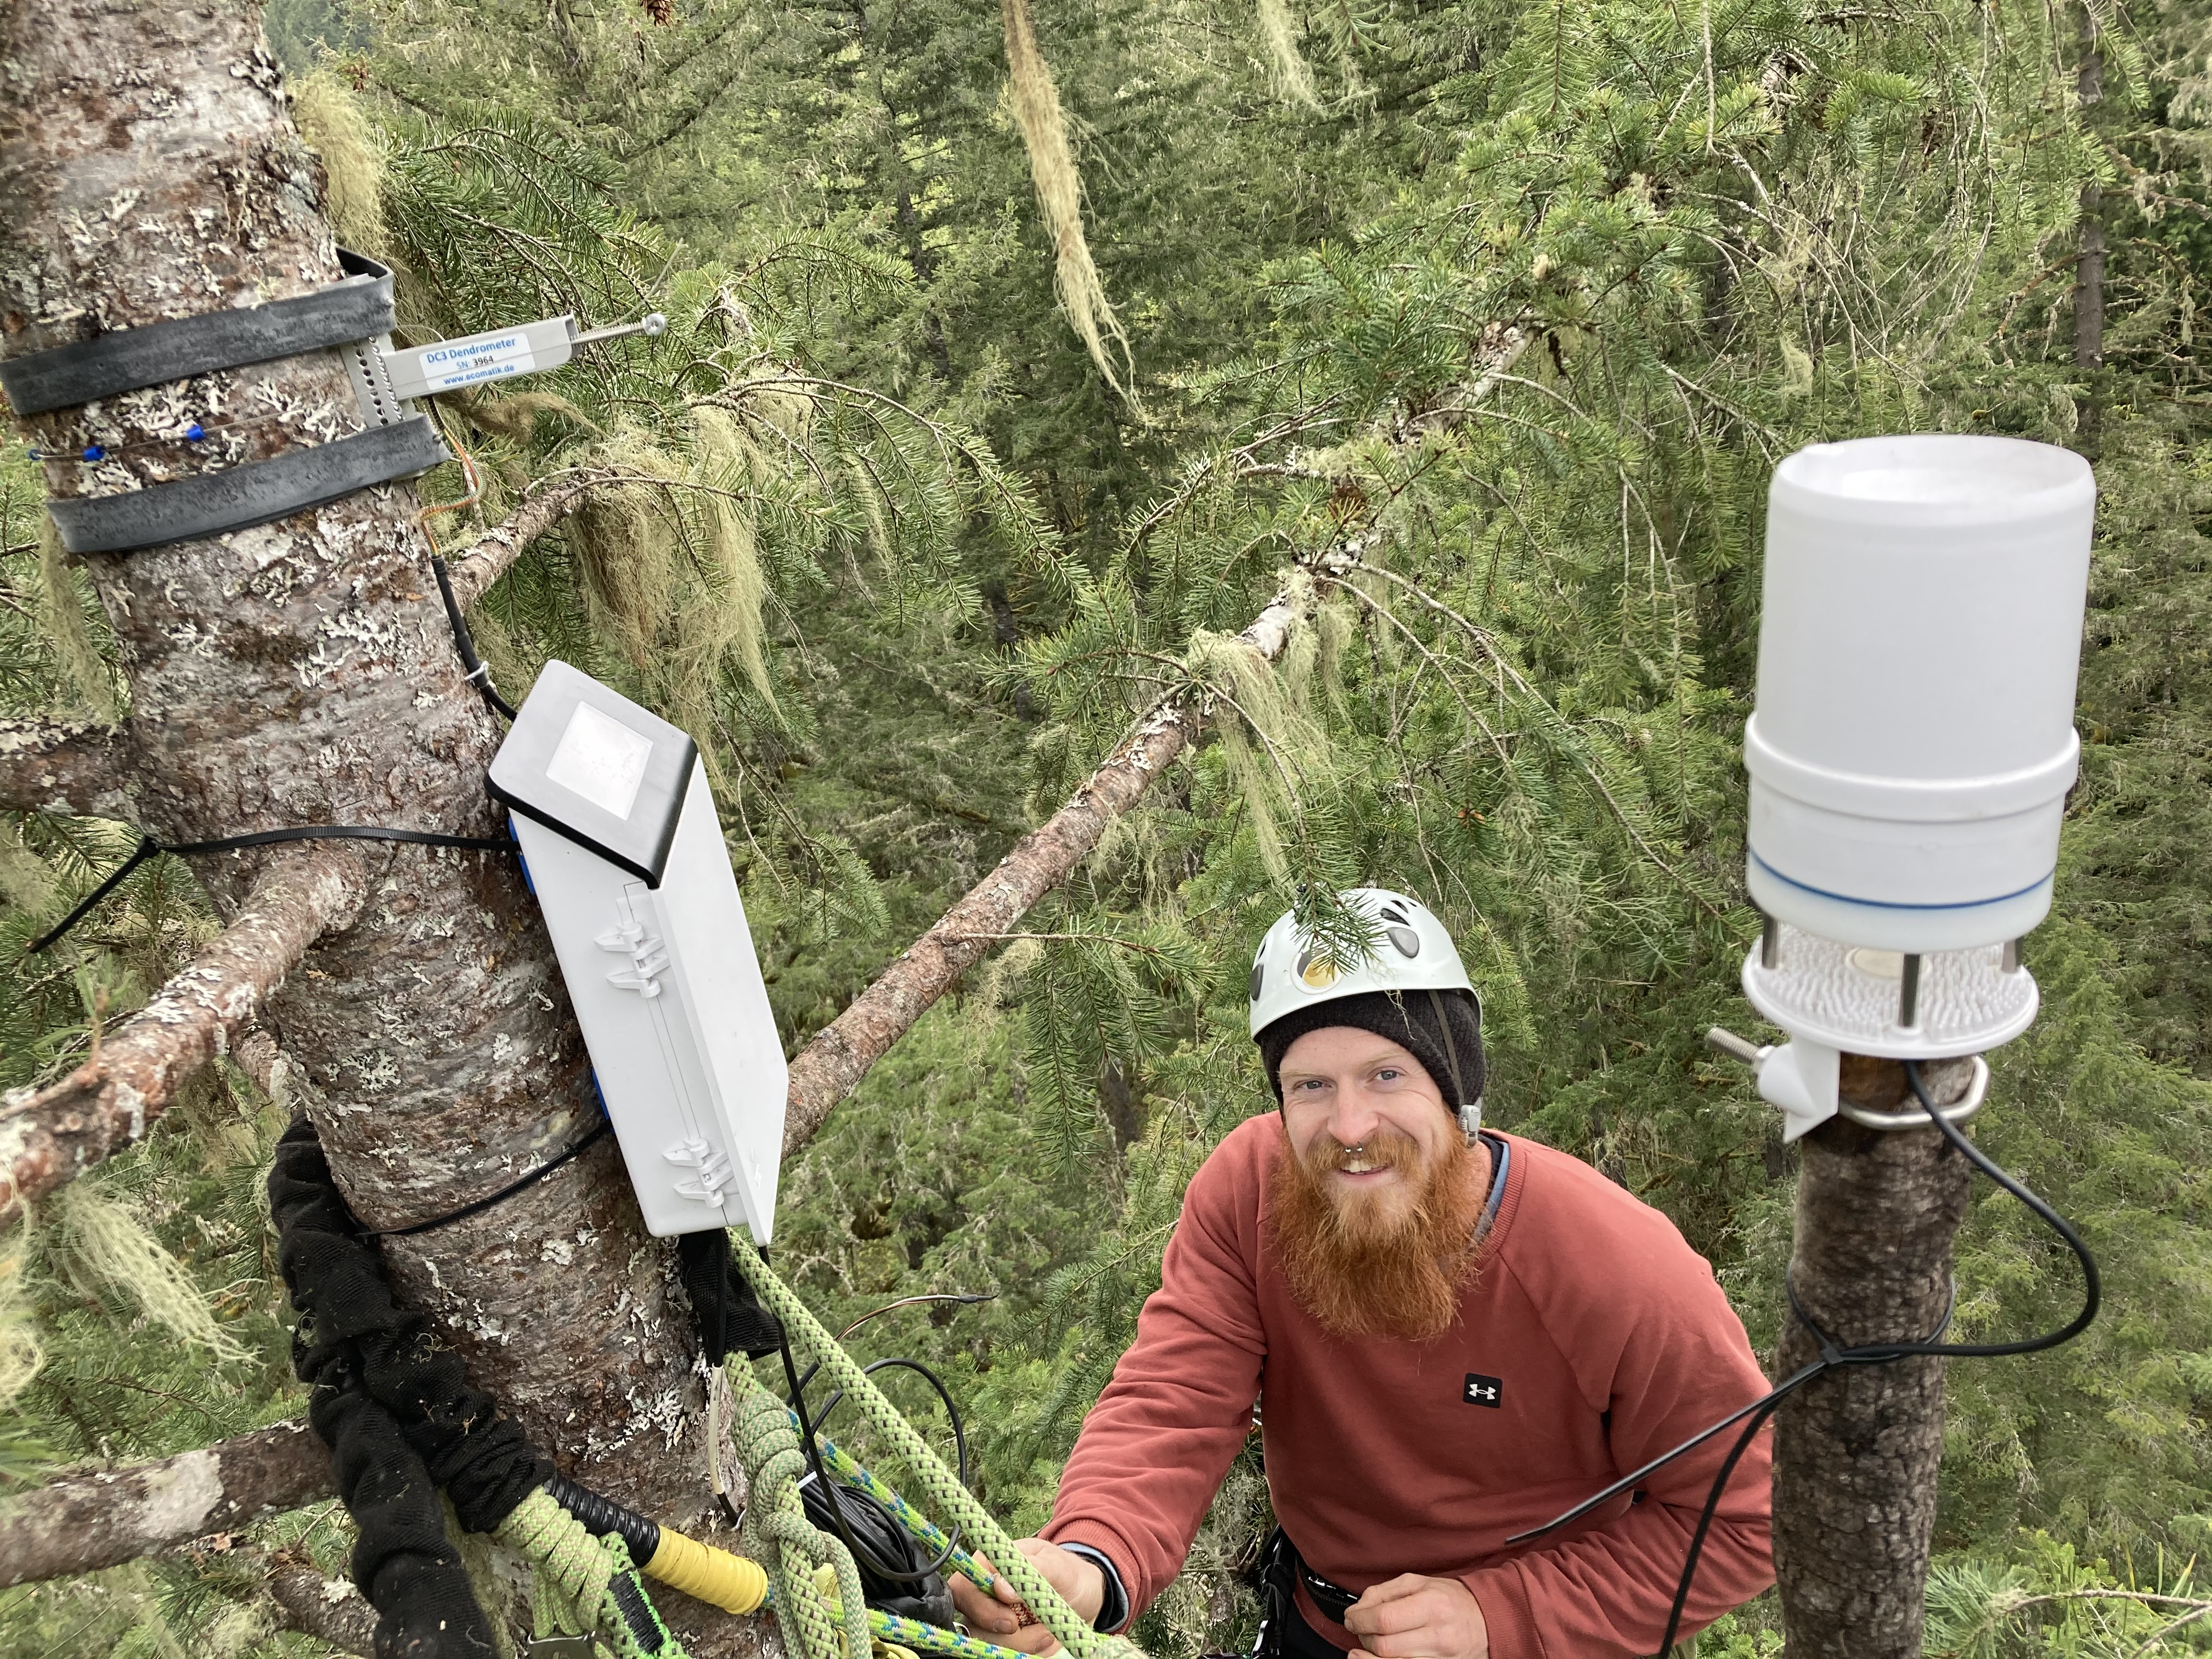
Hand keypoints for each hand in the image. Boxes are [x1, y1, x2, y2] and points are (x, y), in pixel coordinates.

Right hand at [948, 1541, 1105, 1655]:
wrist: (1086, 1599)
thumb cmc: (1068, 1574)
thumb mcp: (1057, 1565)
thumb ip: (1030, 1568)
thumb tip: (999, 1586)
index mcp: (988, 1568)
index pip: (963, 1588)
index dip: (980, 1608)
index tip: (1011, 1622)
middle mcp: (985, 1597)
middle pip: (972, 1623)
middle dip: (1006, 1636)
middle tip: (1042, 1632)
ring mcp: (993, 1623)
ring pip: (987, 1644)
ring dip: (1021, 1646)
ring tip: (1050, 1634)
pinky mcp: (1005, 1642)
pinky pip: (1003, 1653)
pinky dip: (1027, 1653)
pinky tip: (1047, 1643)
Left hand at [1342, 1574, 1488, 1658]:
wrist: (1486, 1621)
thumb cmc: (1450, 1599)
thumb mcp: (1418, 1583)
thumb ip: (1383, 1592)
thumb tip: (1357, 1609)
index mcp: (1431, 1606)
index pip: (1384, 1619)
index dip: (1359, 1620)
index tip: (1351, 1617)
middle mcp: (1438, 1635)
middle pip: (1384, 1646)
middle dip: (1363, 1637)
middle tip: (1359, 1628)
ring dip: (1370, 1655)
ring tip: (1364, 1645)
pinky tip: (1376, 1657)